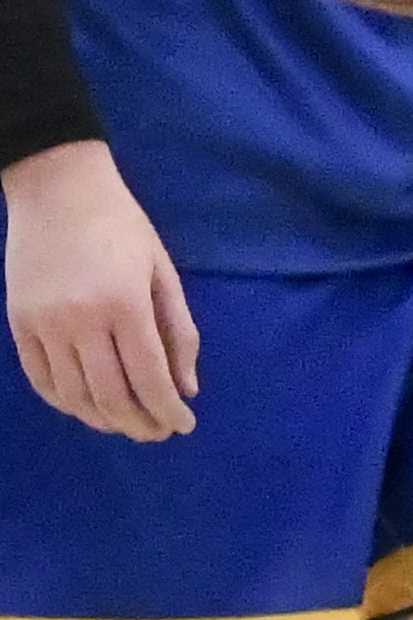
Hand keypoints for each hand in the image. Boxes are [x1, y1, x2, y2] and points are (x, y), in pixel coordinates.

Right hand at [5, 142, 200, 439]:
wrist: (57, 187)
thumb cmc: (121, 225)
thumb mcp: (162, 270)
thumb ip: (178, 331)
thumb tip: (187, 388)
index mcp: (124, 304)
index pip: (149, 378)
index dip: (167, 411)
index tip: (183, 425)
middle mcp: (80, 319)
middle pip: (111, 395)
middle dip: (139, 423)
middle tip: (157, 432)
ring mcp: (43, 323)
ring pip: (73, 395)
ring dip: (103, 420)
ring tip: (126, 424)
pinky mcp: (18, 322)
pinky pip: (40, 379)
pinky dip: (65, 402)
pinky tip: (86, 408)